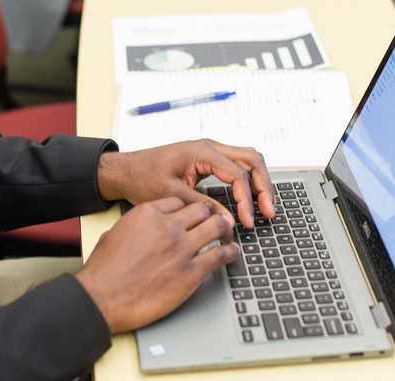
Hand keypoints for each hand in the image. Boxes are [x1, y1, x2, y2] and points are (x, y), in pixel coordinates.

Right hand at [75, 197, 238, 332]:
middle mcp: (167, 227)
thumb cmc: (103, 271)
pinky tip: (232, 251)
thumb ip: (134, 226)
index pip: (179, 202)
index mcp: (147, 214)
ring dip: (224, 229)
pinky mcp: (191, 273)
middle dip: (209, 215)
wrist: (102, 298)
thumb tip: (141, 228)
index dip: (188, 210)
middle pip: (201, 210)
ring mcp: (181, 249)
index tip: (192, 216)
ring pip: (216, 227)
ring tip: (228, 233)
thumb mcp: (113, 235)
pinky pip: (220, 255)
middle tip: (215, 221)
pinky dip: (230, 252)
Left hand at [97, 139, 274, 228]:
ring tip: (266, 205)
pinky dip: (250, 178)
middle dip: (264, 186)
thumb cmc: (142, 178)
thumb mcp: (172, 196)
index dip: (247, 199)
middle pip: (252, 160)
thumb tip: (228, 220)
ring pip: (249, 159)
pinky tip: (252, 196)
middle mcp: (210, 147)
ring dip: (261, 181)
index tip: (247, 220)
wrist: (126, 170)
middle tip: (269, 211)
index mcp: (201, 152)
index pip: (237, 173)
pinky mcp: (209, 158)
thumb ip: (202, 207)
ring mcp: (211, 150)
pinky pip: (239, 163)